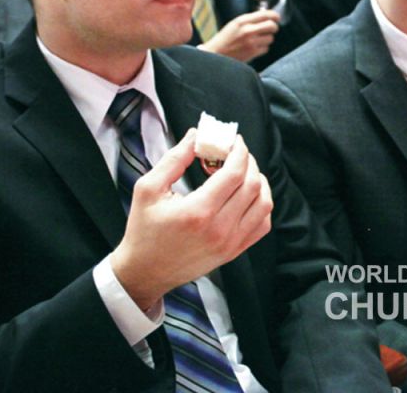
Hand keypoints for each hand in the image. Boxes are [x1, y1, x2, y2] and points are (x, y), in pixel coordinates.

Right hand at [111, 132, 272, 311]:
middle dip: (247, 161)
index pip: (235, 173)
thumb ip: (174, 159)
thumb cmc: (143, 230)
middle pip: (253, 184)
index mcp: (198, 211)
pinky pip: (263, 224)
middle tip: (234, 153)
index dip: (239, 151)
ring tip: (241, 172)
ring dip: (258, 181)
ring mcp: (230, 243)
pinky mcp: (234, 251)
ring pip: (264, 203)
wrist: (145, 272)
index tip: (234, 140)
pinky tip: (246, 195)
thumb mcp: (148, 189)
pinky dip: (261, 204)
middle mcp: (219, 229)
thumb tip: (196, 135)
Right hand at [201, 10, 279, 60]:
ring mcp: (250, 42)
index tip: (277, 17)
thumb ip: (249, 20)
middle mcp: (247, 30)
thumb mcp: (234, 24)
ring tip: (258, 40)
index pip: (264, 14)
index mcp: (242, 21)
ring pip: (270, 38)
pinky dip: (262, 48)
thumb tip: (266, 16)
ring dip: (267, 39)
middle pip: (272, 26)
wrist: (215, 54)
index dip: (274, 15)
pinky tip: (254, 48)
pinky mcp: (252, 53)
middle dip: (274, 27)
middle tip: (271, 29)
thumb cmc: (225, 39)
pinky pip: (266, 48)